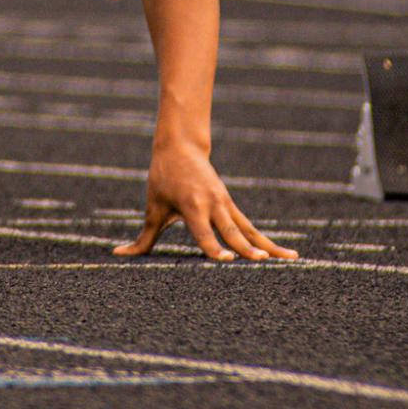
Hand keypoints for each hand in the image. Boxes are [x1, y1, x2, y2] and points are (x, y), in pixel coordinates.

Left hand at [115, 138, 298, 262]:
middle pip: (232, 231)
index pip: (203, 232)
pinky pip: (251, 227)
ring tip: (291, 259)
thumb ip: (142, 238)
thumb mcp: (152, 207)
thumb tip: (117, 254)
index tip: (226, 261)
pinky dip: (268, 241)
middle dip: (245, 248)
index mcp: (192, 205)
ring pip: (249, 230)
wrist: (182, 146)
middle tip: (260, 262)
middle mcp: (213, 205)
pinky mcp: (232, 207)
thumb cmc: (163, 178)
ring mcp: (226, 205)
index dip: (213, 247)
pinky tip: (287, 254)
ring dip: (269, 245)